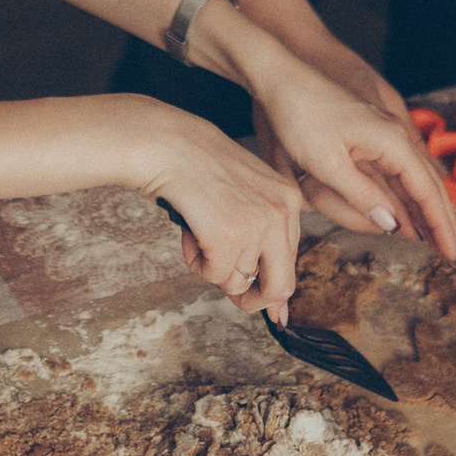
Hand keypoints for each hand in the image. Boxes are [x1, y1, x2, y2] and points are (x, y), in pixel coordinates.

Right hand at [121, 97, 305, 317]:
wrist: (164, 142)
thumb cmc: (195, 164)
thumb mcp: (243, 191)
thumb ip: (260, 232)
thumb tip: (275, 301)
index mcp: (289, 199)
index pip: (290, 261)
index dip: (271, 288)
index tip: (272, 312)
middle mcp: (281, 212)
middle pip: (279, 286)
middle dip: (251, 299)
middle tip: (231, 295)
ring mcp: (257, 224)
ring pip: (237, 282)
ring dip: (211, 266)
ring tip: (197, 231)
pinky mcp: (229, 236)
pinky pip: (213, 275)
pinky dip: (195, 261)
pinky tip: (189, 231)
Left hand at [248, 52, 455, 261]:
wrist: (281, 78)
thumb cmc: (299, 115)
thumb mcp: (327, 163)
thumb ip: (362, 195)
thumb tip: (394, 224)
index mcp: (391, 141)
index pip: (427, 191)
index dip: (442, 226)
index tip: (454, 256)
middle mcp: (394, 137)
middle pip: (429, 187)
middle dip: (444, 223)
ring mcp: (383, 136)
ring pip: (414, 182)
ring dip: (427, 214)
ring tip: (441, 243)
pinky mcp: (368, 137)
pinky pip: (396, 175)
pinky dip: (406, 199)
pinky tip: (409, 216)